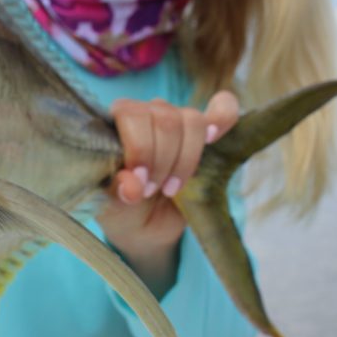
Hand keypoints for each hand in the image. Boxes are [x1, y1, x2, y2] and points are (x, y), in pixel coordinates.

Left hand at [97, 91, 238, 296]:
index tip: (141, 181)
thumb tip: (133, 186)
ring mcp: (174, 119)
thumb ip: (117, 192)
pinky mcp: (203, 133)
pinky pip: (222, 111)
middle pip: (165, 119)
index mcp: (114, 123)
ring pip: (192, 120)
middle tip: (153, 189)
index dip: (141, 148)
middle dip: (163, 160)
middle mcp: (144, 113)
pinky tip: (215, 137)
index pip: (131, 114)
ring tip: (171, 189)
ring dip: (186, 159)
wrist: (143, 225)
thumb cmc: (122, 208)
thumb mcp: (113, 205)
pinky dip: (223, 117)